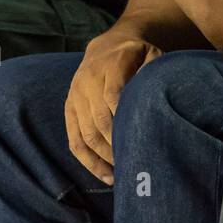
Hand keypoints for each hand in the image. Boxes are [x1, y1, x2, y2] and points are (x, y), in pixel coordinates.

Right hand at [64, 29, 162, 183]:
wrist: (105, 46)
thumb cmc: (135, 55)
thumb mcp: (150, 53)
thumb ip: (153, 70)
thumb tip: (151, 97)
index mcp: (110, 66)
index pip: (113, 96)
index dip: (124, 120)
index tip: (139, 141)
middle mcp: (87, 81)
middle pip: (99, 120)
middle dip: (116, 145)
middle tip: (136, 163)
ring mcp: (75, 96)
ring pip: (85, 134)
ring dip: (103, 158)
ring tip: (122, 176)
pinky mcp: (68, 109)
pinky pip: (74, 140)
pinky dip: (88, 161)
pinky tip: (105, 175)